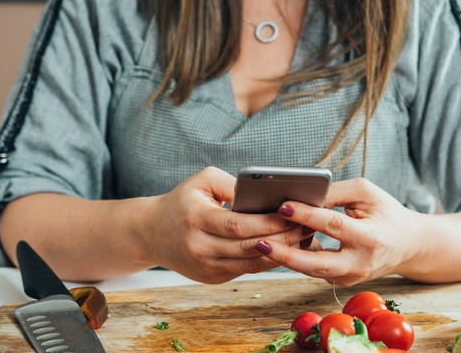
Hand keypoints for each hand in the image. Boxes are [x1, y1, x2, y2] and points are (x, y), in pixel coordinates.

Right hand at [141, 167, 312, 283]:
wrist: (152, 232)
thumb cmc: (183, 200)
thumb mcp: (203, 181)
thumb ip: (234, 185)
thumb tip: (268, 194)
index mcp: (195, 219)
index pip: (238, 225)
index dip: (268, 222)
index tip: (294, 213)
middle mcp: (199, 247)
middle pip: (249, 247)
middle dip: (282, 238)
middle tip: (308, 226)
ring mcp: (205, 267)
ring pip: (251, 264)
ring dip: (281, 253)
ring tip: (303, 239)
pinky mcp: (211, 278)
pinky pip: (246, 271)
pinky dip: (268, 261)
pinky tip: (286, 250)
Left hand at [251, 178, 425, 285]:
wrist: (408, 245)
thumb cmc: (385, 213)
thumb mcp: (365, 193)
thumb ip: (334, 193)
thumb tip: (301, 196)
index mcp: (370, 237)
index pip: (333, 225)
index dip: (306, 215)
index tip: (282, 205)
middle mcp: (360, 262)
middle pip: (317, 264)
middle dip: (286, 255)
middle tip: (259, 242)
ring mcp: (350, 277)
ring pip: (311, 270)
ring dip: (285, 257)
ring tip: (259, 243)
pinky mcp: (341, 281)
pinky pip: (314, 269)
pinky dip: (295, 258)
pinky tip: (276, 245)